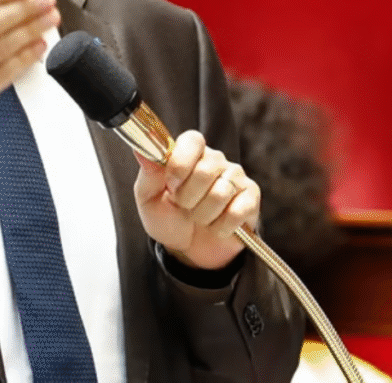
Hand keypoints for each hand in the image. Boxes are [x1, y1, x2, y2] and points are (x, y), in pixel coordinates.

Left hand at [134, 130, 259, 270]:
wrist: (188, 250)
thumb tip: (141, 149)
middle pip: (205, 170)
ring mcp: (236, 177)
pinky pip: (238, 211)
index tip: (170, 185)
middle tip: (183, 206)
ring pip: (220, 193)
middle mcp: (215, 160)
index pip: (193, 140)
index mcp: (190, 152)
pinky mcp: (251, 198)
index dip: (180, 164)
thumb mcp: (149, 198)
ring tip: (198, 218)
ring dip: (202, 215)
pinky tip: (215, 226)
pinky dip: (221, 227)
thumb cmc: (169, 218)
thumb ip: (148, 173)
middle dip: (187, 198)